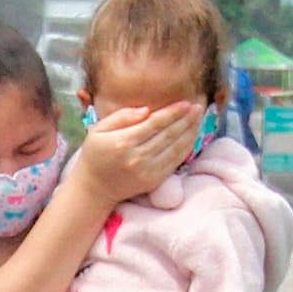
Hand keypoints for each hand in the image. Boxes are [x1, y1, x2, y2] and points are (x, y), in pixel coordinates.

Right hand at [65, 102, 201, 206]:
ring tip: (198, 118)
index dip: (173, 112)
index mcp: (123, 142)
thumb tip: (146, 110)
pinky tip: (191, 136)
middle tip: (198, 106)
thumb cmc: (94, 155)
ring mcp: (147, 170)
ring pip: (175, 147)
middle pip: (168, 134)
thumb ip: (121, 117)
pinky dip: (186, 147)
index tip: (186, 102)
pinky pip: (174, 161)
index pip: (155, 123)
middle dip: (186, 119)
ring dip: (189, 132)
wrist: (94, 188)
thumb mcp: (98, 130)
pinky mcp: (154, 180)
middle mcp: (137, 157)